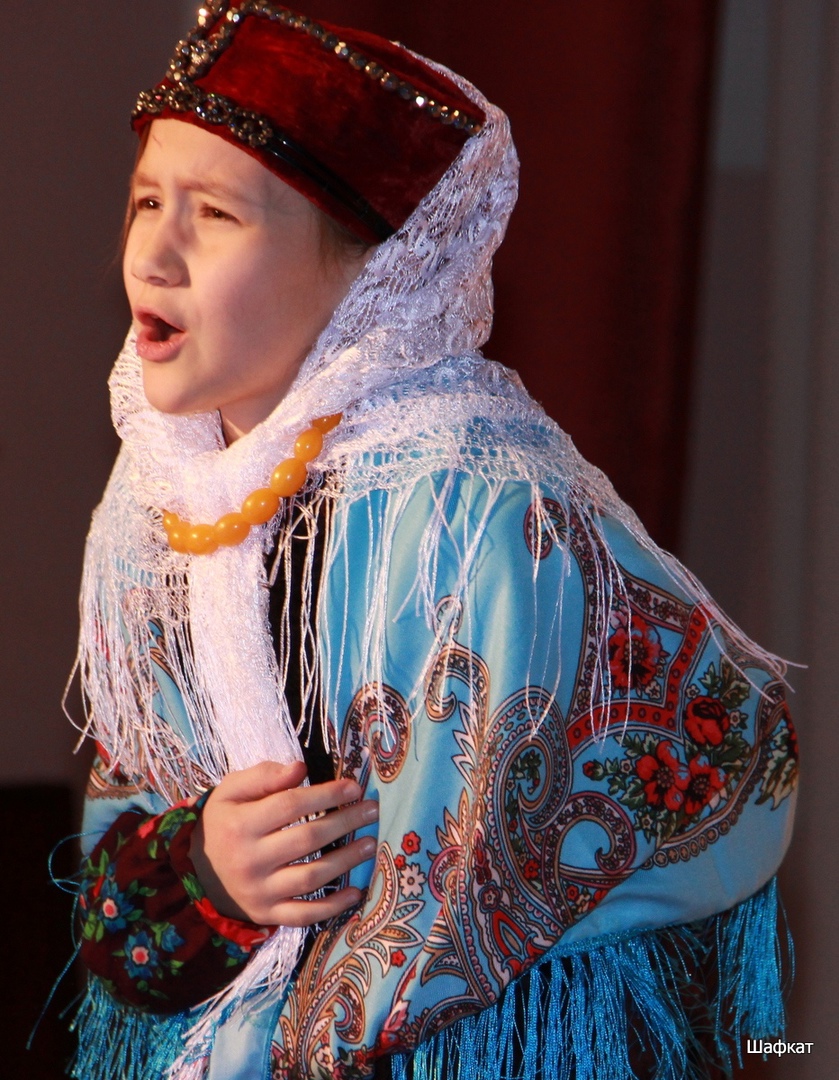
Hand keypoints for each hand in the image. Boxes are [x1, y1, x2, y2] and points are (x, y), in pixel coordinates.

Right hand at [189, 760, 377, 925]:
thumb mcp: (231, 791)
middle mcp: (250, 860)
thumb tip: (300, 769)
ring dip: (346, 860)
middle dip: (345, 822)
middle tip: (372, 810)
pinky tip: (356, 892)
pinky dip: (332, 907)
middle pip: (307, 839)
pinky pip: (304, 915)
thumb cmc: (224, 823)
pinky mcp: (267, 914)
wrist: (197, 873)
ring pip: (311, 877)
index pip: (291, 805)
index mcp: (241, 825)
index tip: (354, 787)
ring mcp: (260, 891)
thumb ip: (264, 776)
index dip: (326, 795)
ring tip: (370, 843)